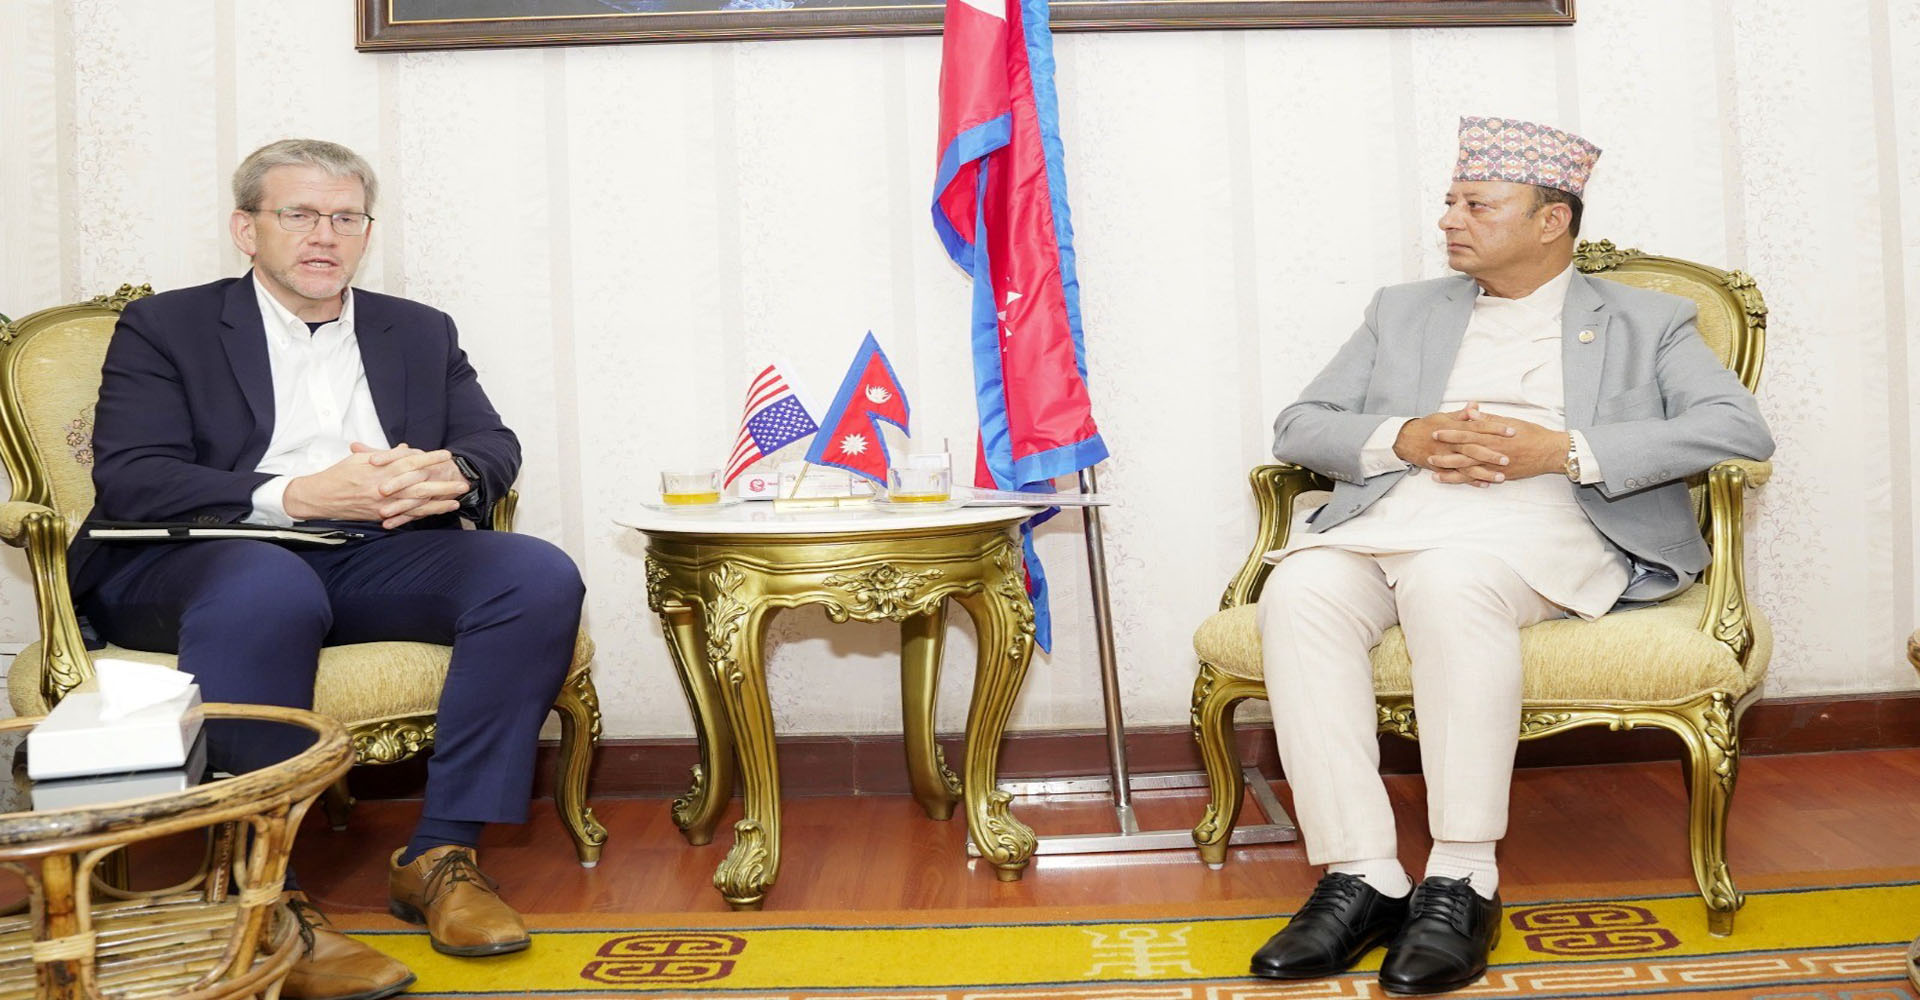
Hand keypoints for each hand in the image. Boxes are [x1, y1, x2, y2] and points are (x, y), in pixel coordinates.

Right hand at [283, 443, 467, 528]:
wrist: (320, 497)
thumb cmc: (339, 475)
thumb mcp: (361, 458)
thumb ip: (385, 455)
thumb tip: (406, 449)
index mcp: (379, 470)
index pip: (410, 462)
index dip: (430, 458)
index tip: (446, 455)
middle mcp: (384, 488)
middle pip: (419, 486)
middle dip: (442, 484)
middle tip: (462, 482)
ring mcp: (383, 505)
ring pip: (416, 504)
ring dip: (439, 502)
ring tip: (458, 499)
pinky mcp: (381, 516)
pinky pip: (406, 516)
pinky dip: (424, 514)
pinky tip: (439, 512)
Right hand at [1393, 403, 1512, 486]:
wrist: (1405, 439)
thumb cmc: (1428, 426)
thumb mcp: (1444, 416)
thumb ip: (1462, 414)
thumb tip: (1476, 405)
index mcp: (1455, 428)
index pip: (1478, 427)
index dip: (1495, 428)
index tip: (1512, 431)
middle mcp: (1451, 443)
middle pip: (1474, 449)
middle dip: (1491, 454)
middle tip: (1508, 458)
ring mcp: (1446, 457)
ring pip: (1467, 466)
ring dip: (1484, 472)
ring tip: (1501, 477)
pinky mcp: (1442, 468)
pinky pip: (1458, 476)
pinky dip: (1471, 481)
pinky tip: (1485, 484)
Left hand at [1428, 410, 1570, 483]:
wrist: (1550, 451)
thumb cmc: (1532, 433)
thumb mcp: (1509, 421)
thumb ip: (1488, 419)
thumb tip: (1470, 412)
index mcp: (1493, 436)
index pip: (1467, 434)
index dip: (1450, 433)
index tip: (1436, 432)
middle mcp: (1493, 452)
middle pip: (1464, 454)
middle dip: (1445, 456)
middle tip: (1428, 456)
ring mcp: (1496, 466)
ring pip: (1469, 470)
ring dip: (1451, 472)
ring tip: (1435, 474)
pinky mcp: (1502, 476)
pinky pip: (1482, 480)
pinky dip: (1468, 482)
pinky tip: (1457, 483)